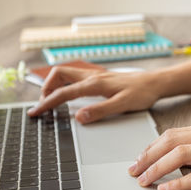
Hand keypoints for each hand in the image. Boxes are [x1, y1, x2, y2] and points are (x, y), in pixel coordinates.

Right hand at [27, 66, 161, 123]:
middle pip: (59, 74)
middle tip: (43, 104)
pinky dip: (66, 83)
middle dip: (46, 87)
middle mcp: (93, 76)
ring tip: (51, 99)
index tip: (35, 112)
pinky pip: (76, 76)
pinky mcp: (101, 78)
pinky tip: (70, 93)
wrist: (155, 83)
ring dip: (55, 84)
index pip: (63, 92)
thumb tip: (79, 117)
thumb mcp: (123, 105)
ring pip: (67, 73)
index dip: (47, 103)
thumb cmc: (142, 93)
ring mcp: (96, 75)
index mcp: (95, 84)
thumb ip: (100, 110)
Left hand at [128, 121, 190, 189]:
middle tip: (133, 171)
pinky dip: (180, 183)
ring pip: (181, 155)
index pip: (173, 134)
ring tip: (144, 181)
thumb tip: (178, 163)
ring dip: (157, 169)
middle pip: (171, 141)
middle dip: (147, 157)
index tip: (139, 159)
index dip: (151, 147)